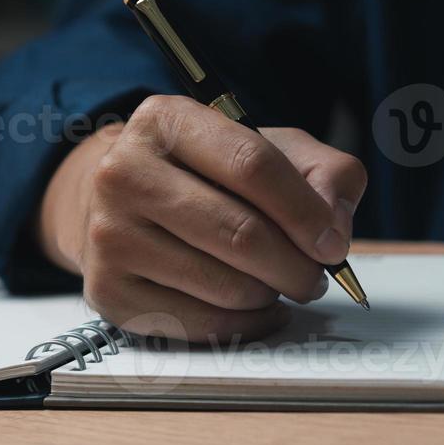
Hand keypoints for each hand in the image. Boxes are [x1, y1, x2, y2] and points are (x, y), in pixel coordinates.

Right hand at [37, 95, 366, 341]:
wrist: (118, 204)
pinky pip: (201, 323)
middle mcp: (124, 173)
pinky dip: (244, 323)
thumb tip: (334, 228)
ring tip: (276, 282)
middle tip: (314, 275)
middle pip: (241, 233)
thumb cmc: (205, 176)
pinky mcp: (108, 291)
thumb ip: (323, 172)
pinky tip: (251, 306)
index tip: (333, 243)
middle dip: (297, 266)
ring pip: (226, 285)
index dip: (305, 211)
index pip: (252, 164)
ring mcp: (110, 235)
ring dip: (270, 294)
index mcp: (166, 121)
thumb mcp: (269, 148)